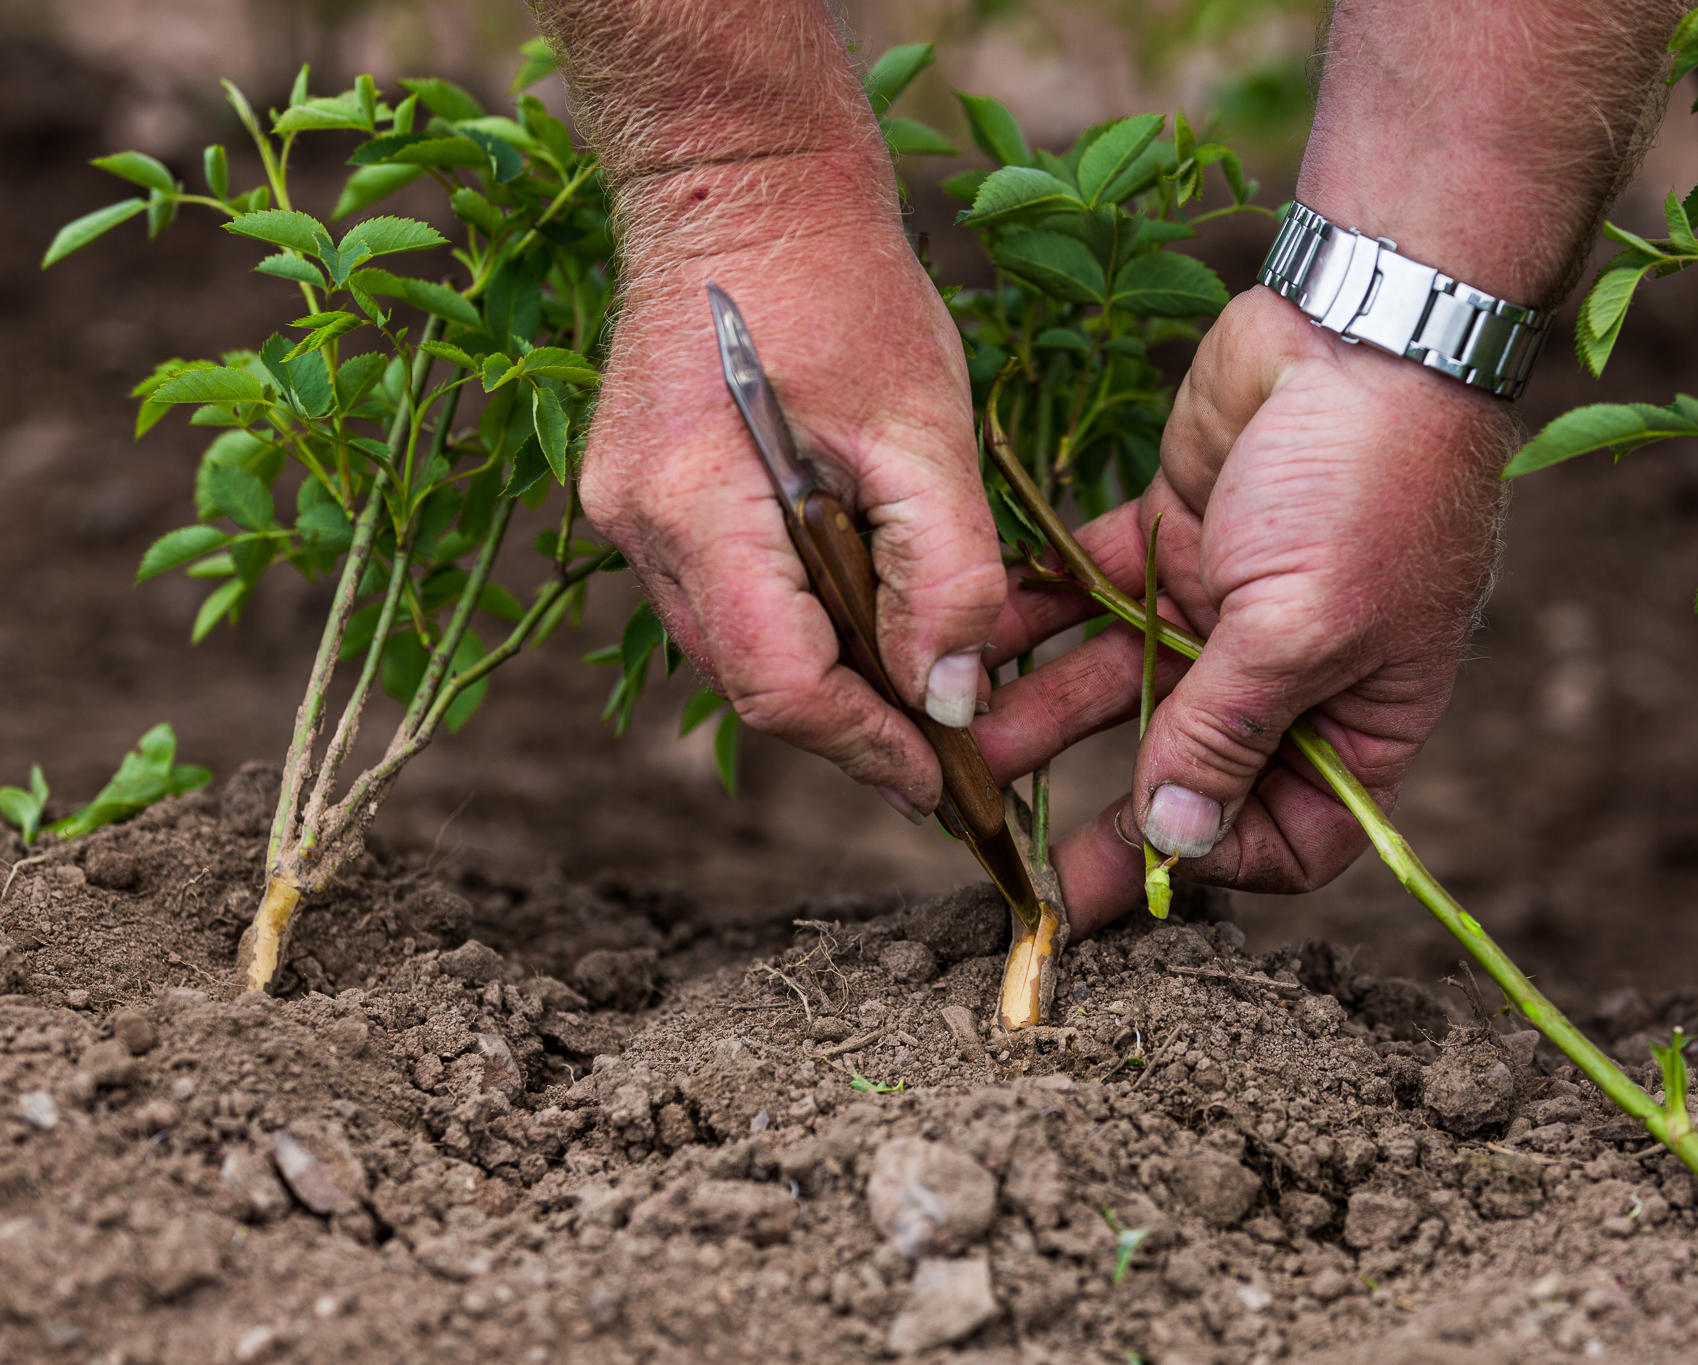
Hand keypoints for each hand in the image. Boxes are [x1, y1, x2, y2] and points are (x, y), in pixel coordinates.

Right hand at [580, 156, 1004, 816]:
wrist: (743, 184)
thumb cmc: (846, 290)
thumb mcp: (926, 432)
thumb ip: (947, 574)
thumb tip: (950, 701)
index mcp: (700, 506)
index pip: (780, 684)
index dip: (867, 747)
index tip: (941, 780)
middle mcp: (637, 524)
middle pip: (749, 679)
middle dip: (852, 725)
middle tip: (942, 749)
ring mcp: (622, 512)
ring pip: (729, 648)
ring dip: (822, 677)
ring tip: (911, 687)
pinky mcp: (633, 495)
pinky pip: (714, 598)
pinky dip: (789, 622)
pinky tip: (855, 612)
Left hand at [973, 285, 1515, 931]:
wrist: (1362, 324)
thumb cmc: (1367, 488)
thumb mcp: (1301, 629)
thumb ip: (1225, 732)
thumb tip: (1175, 838)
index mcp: (1357, 715)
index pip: (1292, 833)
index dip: (1219, 861)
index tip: (1133, 874)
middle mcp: (1286, 670)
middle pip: (1185, 771)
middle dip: (1101, 813)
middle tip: (1016, 860)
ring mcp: (1223, 603)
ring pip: (1115, 684)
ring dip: (1039, 717)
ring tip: (957, 750)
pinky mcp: (1166, 535)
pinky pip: (1083, 594)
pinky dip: (1029, 616)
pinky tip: (958, 641)